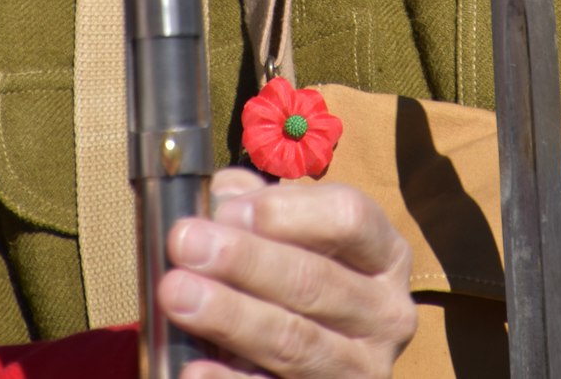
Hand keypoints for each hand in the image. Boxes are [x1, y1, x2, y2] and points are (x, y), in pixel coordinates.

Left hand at [157, 166, 417, 376]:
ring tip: (175, 291)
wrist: (324, 350)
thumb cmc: (304, 272)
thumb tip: (219, 199)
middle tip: (184, 242)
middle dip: (244, 260)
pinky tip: (192, 367)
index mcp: (386, 253)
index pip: (348, 219)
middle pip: (315, 281)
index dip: (286, 211)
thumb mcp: (299, 231)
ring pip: (295, 341)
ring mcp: (362, 369)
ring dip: (230, 316)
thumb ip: (260, 204)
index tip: (227, 209)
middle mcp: (385, 312)